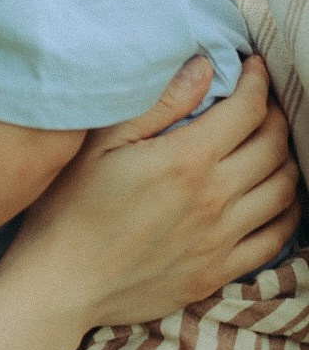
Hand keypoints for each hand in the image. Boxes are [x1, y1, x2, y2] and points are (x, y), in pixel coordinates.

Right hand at [5, 55, 298, 332]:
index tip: (253, 66)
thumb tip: (203, 67)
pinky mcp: (219, 272)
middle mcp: (214, 198)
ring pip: (283, 189)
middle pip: (273, 146)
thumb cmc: (72, 206)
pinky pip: (276, 238)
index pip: (247, 109)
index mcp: (186, 160)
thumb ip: (158, 103)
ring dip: (284, 158)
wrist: (62, 283)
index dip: (257, 81)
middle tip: (260, 102)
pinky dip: (287, 211)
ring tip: (268, 144)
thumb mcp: (101, 142)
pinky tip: (275, 197)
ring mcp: (221, 239)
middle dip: (274, 114)